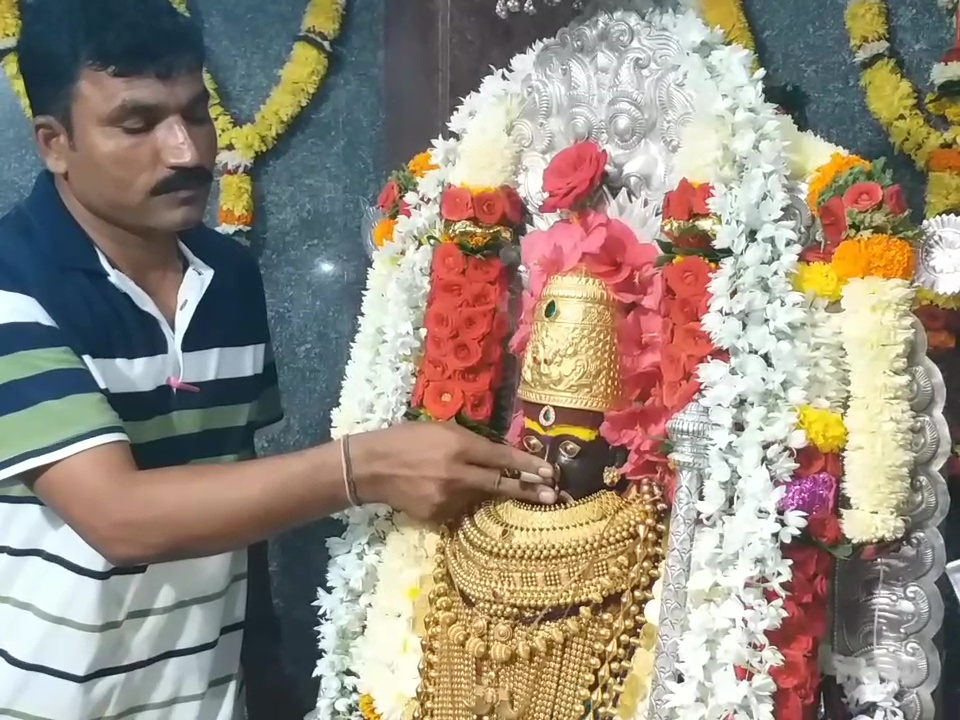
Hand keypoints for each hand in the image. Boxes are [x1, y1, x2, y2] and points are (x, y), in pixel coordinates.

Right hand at [350, 421, 556, 522]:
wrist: (370, 468)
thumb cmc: (405, 439)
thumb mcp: (440, 429)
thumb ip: (470, 441)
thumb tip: (499, 453)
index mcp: (458, 446)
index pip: (501, 457)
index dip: (527, 465)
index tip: (548, 471)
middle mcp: (457, 474)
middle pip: (500, 484)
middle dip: (528, 490)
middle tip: (552, 495)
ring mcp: (447, 498)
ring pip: (479, 497)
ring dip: (484, 492)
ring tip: (483, 487)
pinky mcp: (437, 516)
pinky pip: (459, 509)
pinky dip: (460, 501)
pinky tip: (444, 491)